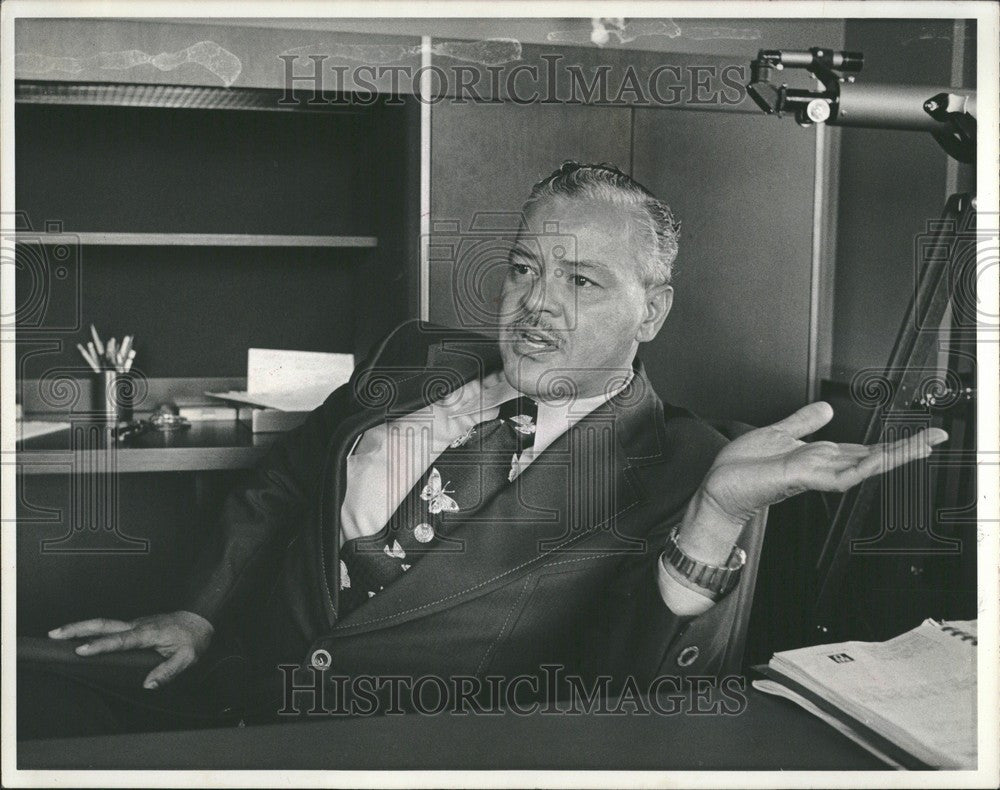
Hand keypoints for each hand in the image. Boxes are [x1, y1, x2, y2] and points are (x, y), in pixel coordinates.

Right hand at [48, 611, 213, 689]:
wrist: (200, 618)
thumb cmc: (193, 638)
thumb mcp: (188, 657)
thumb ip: (169, 671)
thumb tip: (148, 685)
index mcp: (148, 634)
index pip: (121, 640)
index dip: (101, 646)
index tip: (81, 650)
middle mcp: (138, 626)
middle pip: (104, 625)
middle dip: (78, 628)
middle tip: (55, 634)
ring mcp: (135, 624)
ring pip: (105, 624)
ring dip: (81, 627)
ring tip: (58, 635)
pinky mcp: (134, 626)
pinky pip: (111, 627)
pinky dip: (92, 630)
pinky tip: (79, 637)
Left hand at [678, 402, 947, 562]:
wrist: (719, 488)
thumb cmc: (742, 468)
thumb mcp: (777, 434)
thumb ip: (803, 423)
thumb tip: (827, 408)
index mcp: (818, 457)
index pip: (863, 448)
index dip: (892, 442)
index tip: (920, 433)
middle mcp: (820, 467)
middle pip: (870, 457)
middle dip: (904, 448)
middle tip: (936, 437)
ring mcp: (813, 475)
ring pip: (861, 465)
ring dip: (892, 456)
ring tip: (921, 445)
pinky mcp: (800, 479)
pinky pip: (836, 476)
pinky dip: (857, 468)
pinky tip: (876, 461)